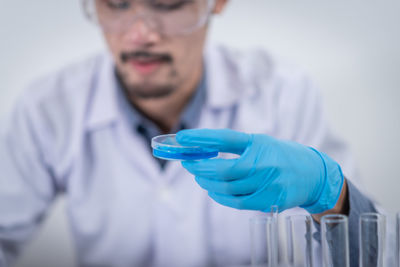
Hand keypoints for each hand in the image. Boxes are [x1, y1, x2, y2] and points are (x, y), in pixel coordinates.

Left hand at [176, 129, 343, 213]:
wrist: (313, 175)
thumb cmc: (282, 155)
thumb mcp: (262, 143)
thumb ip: (237, 147)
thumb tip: (204, 151)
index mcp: (260, 144)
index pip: (225, 139)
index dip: (201, 138)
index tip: (181, 137)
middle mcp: (264, 163)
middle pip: (222, 169)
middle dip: (200, 167)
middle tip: (189, 163)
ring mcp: (267, 184)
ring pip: (227, 188)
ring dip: (208, 183)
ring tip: (200, 177)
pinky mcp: (269, 201)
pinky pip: (237, 202)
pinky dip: (220, 197)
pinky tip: (213, 191)